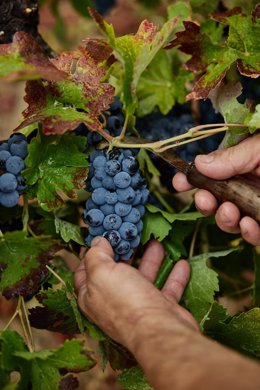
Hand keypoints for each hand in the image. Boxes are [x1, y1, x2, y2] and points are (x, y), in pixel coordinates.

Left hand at [74, 238, 197, 347]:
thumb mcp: (102, 272)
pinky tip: (182, 263)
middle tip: (131, 234)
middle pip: (118, 271)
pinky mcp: (161, 309)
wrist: (160, 331)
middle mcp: (114, 301)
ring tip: (157, 242)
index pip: (85, 271)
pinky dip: (175, 276)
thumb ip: (96, 255)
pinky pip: (168, 288)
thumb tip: (97, 242)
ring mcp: (138, 305)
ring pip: (144, 277)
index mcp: (92, 296)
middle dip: (125, 251)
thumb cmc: (126, 301)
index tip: (101, 235)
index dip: (91, 252)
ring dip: (151, 259)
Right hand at [173, 134, 259, 245]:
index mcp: (242, 166)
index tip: (179, 183)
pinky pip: (252, 236)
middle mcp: (245, 188)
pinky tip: (248, 225)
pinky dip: (247, 234)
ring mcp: (255, 208)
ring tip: (230, 211)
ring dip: (223, 219)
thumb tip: (198, 163)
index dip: (191, 180)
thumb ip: (233, 156)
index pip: (210, 174)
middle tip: (205, 200)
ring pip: (229, 220)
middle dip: (204, 203)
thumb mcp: (259, 148)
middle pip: (214, 200)